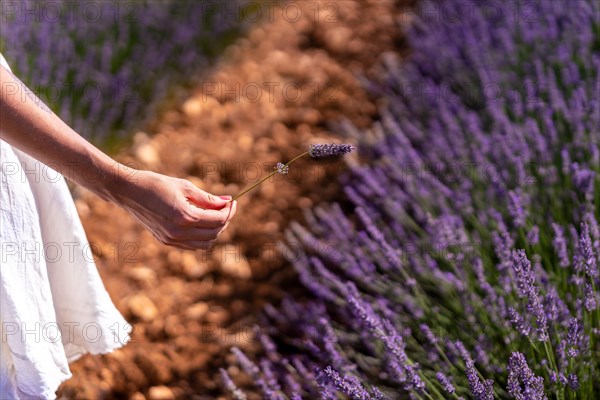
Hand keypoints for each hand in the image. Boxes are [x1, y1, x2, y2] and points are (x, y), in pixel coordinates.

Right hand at [112, 170, 235, 249]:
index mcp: (185, 217)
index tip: (233, 202)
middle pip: (214, 233)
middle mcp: (179, 232)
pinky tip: (201, 222)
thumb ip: (207, 198)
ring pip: (204, 243)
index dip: (229, 211)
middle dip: (224, 221)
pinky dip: (201, 237)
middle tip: (226, 207)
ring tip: (214, 215)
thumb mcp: (184, 187)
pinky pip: (192, 245)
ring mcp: (171, 239)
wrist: (128, 191)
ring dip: (214, 231)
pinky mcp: (165, 241)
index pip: (217, 220)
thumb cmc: (155, 184)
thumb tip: (227, 201)